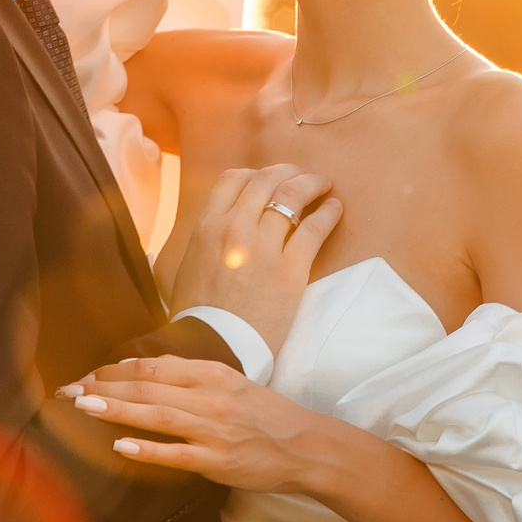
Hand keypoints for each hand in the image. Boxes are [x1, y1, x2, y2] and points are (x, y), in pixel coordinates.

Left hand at [61, 355, 357, 492]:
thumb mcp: (233, 385)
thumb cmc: (267, 416)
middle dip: (104, 386)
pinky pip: (176, 454)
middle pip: (148, 387)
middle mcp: (211, 397)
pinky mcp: (217, 459)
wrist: (306, 445)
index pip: (156, 366)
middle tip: (68, 390)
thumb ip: (195, 378)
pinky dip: (146, 450)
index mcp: (213, 374)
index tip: (87, 374)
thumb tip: (150, 374)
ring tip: (84, 407)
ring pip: (157, 415)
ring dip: (117, 409)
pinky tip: (119, 448)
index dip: (117, 369)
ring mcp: (214, 429)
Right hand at [169, 165, 341, 352]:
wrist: (213, 349)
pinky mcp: (290, 270)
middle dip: (289, 172)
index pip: (234, 178)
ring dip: (312, 184)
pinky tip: (335, 208)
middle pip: (268, 180)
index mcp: (207, 226)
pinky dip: (328, 212)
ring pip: (293, 196)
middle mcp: (235, 229)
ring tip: (324, 185)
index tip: (269, 177)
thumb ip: (203, 240)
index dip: (256, 173)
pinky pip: (315, 229)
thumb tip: (211, 229)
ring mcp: (264, 248)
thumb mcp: (186, 266)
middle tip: (303, 175)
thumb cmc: (197, 315)